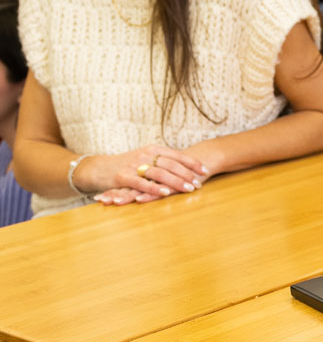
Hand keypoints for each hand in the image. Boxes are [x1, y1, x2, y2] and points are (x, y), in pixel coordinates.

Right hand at [81, 144, 208, 204]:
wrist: (98, 168)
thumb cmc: (127, 165)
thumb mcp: (146, 158)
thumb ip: (162, 160)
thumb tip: (185, 166)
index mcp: (153, 149)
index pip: (177, 155)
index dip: (192, 163)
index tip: (205, 170)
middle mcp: (145, 155)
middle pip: (171, 164)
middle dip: (187, 174)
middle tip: (199, 183)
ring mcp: (134, 165)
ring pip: (159, 173)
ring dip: (176, 181)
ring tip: (189, 189)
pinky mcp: (123, 177)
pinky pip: (142, 183)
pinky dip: (155, 188)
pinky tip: (166, 193)